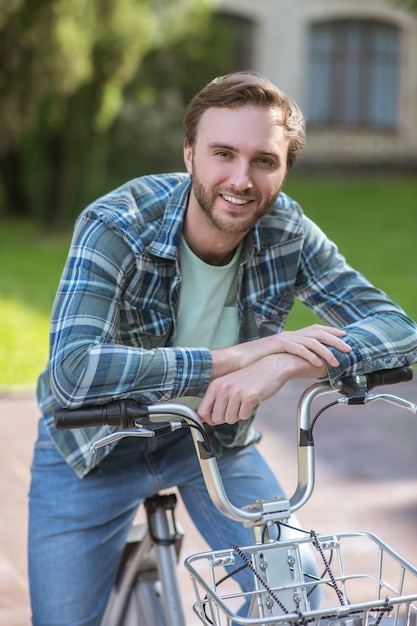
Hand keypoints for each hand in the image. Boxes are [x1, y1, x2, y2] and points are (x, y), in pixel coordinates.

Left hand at [199, 352, 327, 425]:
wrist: (271, 367)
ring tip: (244, 401)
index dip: (208, 419)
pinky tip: (252, 400)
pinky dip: (248, 412)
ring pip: (230, 419)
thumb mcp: (229, 385)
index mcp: (216, 385)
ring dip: (238, 414)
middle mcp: (223, 388)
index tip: (215, 419)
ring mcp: (236, 392)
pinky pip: (243, 416)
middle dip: (226, 417)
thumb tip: (207, 420)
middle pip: (216, 419)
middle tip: (236, 407)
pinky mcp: (249, 397)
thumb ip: (217, 400)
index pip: (202, 411)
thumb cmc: (250, 378)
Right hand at [269, 325, 351, 367]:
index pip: (316, 329)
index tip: (346, 335)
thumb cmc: (261, 360)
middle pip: (318, 333)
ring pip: (311, 342)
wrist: (241, 358)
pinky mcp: (278, 345)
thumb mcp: (281, 357)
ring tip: (336, 361)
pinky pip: (298, 349)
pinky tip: (318, 364)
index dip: (332, 331)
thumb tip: (309, 365)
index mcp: (293, 336)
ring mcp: (285, 338)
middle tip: (349, 349)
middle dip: (335, 340)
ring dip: (326, 352)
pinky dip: (310, 356)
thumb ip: (295, 358)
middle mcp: (291, 334)